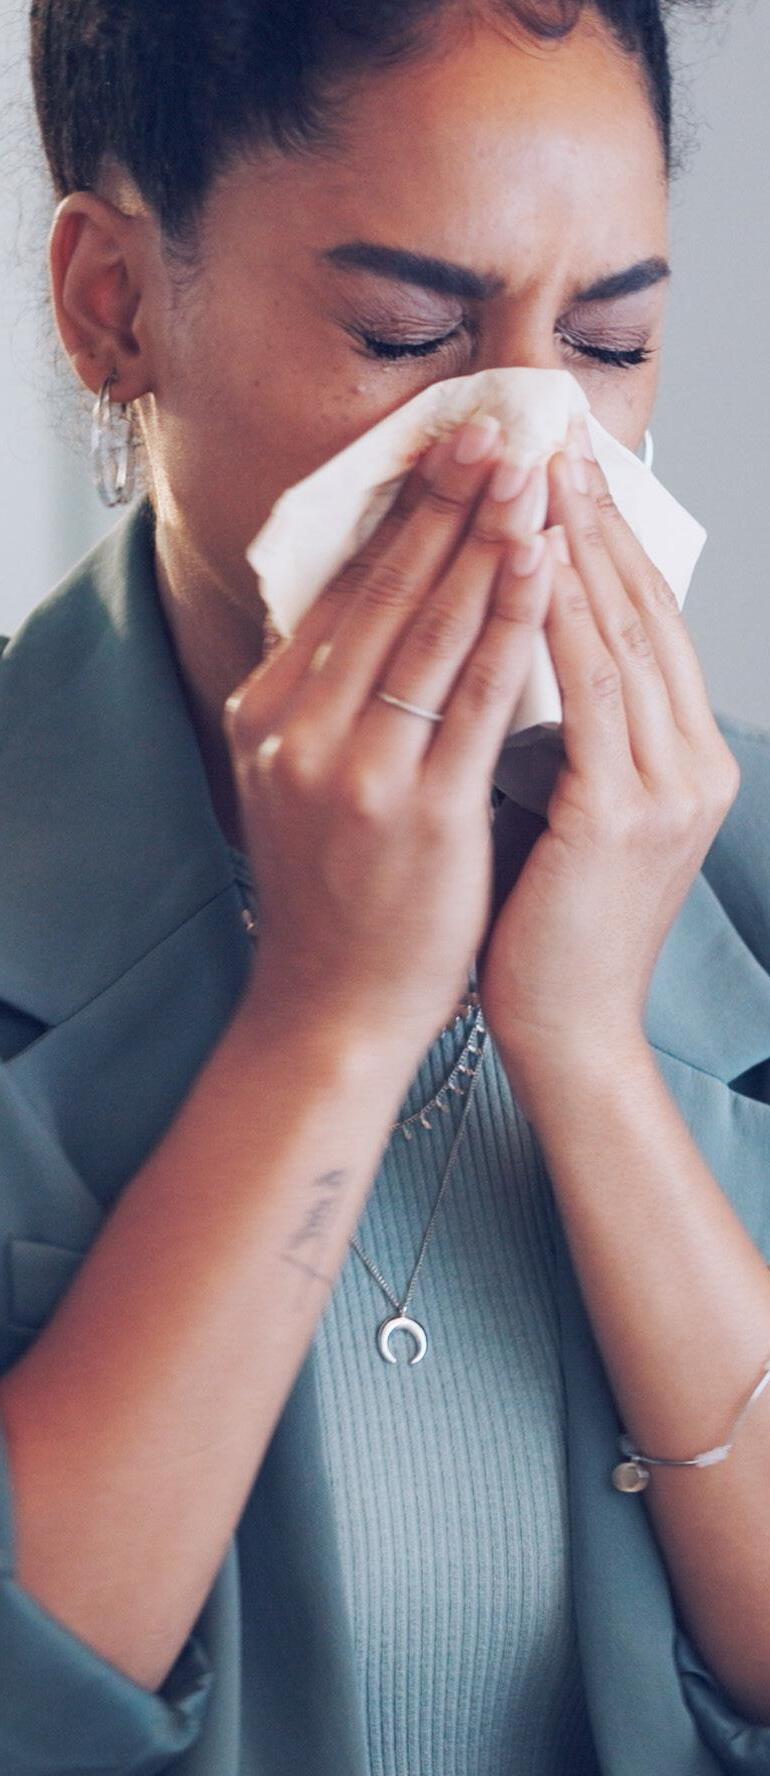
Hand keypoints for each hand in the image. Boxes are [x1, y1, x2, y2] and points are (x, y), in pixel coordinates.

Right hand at [225, 421, 552, 1067]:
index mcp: (268, 713)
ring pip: (431, 628)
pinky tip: (541, 564)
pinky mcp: (419, 810)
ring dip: (486, 537)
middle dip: (447, 498)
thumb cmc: (338, 897)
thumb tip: (379, 606)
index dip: (402, 510)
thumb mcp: (304, 781)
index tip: (446, 446)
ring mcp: (355, 769)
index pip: (345, 588)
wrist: (332, 1010)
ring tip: (528, 471)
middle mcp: (299, 730)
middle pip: (386, 590)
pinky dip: (512, 621)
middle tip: (495, 425)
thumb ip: (329, 697)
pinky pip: (476, 695)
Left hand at [480, 436, 739, 1104]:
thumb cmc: (545, 926)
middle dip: (596, 517)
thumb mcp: (567, 808)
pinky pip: (592, 692)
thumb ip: (563, 731)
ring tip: (539, 468)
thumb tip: (511, 642)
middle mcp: (695, 762)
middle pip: (646, 610)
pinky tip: (529, 559)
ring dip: (579, 545)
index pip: (647, 623)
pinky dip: (561, 618)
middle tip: (550, 433)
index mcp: (685, 759)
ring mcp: (671, 787)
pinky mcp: (625, 814)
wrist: (564, 1033)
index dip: (608, 539)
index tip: (561, 465)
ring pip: (623, 636)